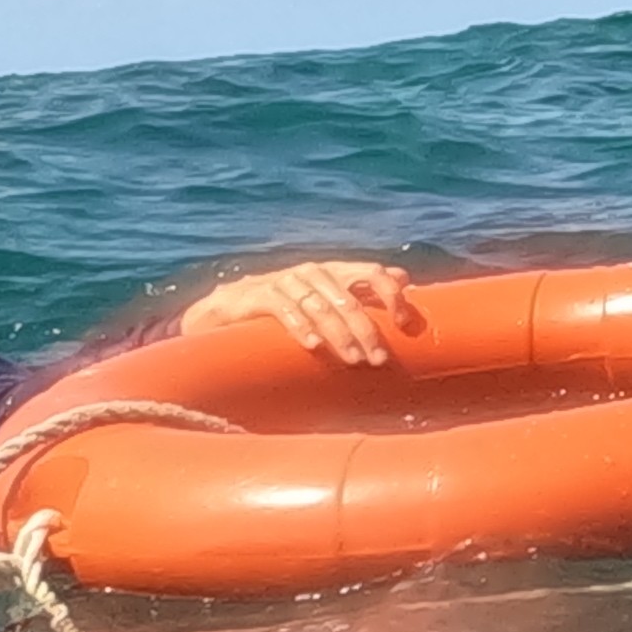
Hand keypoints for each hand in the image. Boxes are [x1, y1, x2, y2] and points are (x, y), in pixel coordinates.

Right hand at [179, 261, 421, 365]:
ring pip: (319, 305)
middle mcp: (312, 272)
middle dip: (366, 330)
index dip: (390, 294)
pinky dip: (299, 325)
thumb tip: (405, 278)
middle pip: (347, 298)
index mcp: (333, 272)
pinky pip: (282, 308)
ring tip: (353, 359)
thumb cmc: (285, 307)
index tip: (403, 323)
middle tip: (378, 359)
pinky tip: (312, 345)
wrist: (226, 309)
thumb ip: (361, 289)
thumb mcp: (325, 297)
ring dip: (339, 333)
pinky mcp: (257, 295)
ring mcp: (284, 281)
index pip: (370, 272)